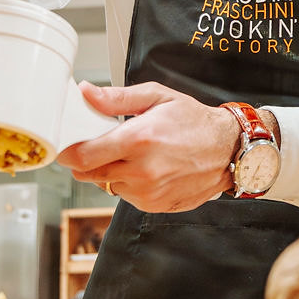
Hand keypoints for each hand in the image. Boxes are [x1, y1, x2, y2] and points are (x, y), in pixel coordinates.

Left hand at [57, 83, 241, 212]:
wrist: (228, 150)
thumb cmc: (194, 122)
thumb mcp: (157, 97)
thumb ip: (117, 97)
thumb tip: (86, 93)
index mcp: (139, 140)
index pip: (82, 157)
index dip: (69, 152)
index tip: (69, 145)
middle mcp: (142, 170)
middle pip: (89, 174)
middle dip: (88, 160)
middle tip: (103, 146)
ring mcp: (148, 192)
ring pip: (107, 185)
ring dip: (111, 172)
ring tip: (135, 156)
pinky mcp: (155, 205)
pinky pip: (126, 196)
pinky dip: (129, 184)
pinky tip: (148, 169)